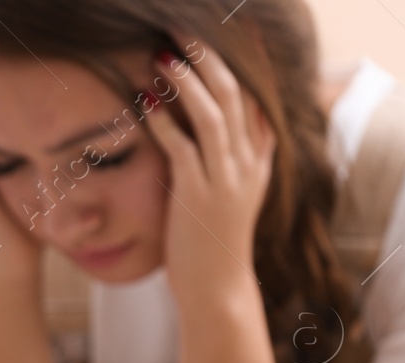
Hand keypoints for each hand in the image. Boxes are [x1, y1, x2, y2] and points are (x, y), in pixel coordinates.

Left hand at [143, 44, 275, 305]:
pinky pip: (183, 149)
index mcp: (258, 161)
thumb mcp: (229, 196)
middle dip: (209, 59)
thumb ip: (224, 161)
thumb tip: (203, 129)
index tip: (234, 31)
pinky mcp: (199, 196)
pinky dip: (165, 122)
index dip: (246, 61)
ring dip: (187, 82)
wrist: (216, 289)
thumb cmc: (211, 244)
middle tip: (182, 32)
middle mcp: (247, 165)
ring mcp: (226, 180)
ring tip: (164, 57)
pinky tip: (147, 104)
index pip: (257, 98)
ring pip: (213, 115)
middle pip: (236, 95)